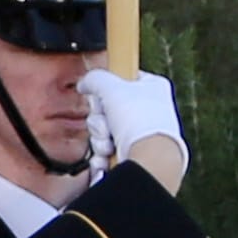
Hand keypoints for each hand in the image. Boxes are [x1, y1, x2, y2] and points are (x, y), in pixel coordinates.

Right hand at [78, 69, 183, 192]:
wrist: (149, 159)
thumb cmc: (138, 120)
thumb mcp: (111, 87)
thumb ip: (94, 78)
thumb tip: (84, 83)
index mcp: (154, 87)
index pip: (123, 79)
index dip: (106, 87)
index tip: (100, 92)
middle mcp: (150, 109)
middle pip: (108, 108)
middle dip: (99, 119)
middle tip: (106, 121)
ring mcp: (142, 133)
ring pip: (105, 130)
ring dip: (100, 138)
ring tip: (110, 143)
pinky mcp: (135, 153)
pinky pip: (108, 149)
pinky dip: (103, 154)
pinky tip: (108, 156)